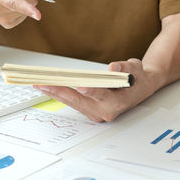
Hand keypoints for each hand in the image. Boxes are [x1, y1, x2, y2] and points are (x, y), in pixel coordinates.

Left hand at [34, 59, 155, 121]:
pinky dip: (60, 95)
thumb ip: (125, 67)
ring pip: (73, 103)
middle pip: (79, 101)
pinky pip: (73, 103)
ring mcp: (97, 113)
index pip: (102, 95)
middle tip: (43, 83)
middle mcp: (106, 111)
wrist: (141, 87)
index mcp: (118, 101)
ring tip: (39, 84)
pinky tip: (48, 88)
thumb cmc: (137, 77)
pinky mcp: (91, 111)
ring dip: (55, 93)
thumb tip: (113, 66)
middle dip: (59, 91)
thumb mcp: (135, 67)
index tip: (80, 85)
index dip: (91, 90)